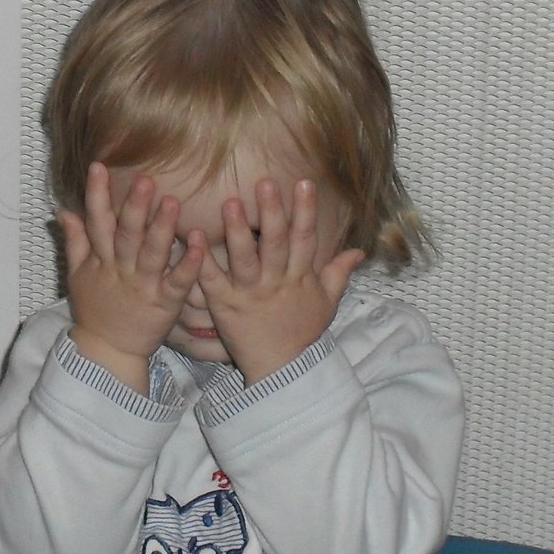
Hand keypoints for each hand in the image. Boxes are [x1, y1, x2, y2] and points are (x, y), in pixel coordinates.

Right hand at [58, 163, 206, 394]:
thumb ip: (75, 240)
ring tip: (173, 202)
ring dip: (162, 228)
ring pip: (153, 254)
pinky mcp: (166, 303)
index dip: (97, 194)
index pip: (97, 221)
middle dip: (134, 207)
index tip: (98, 166)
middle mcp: (121, 270)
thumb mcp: (77, 275)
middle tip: (145, 179)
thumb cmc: (95, 310)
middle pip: (126, 234)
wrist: (107, 353)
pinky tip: (200, 243)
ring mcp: (144, 286)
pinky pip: (178, 282)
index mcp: (101, 260)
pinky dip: (189, 264)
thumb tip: (63, 210)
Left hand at [199, 178, 364, 382]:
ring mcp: (248, 294)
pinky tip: (194, 236)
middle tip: (264, 183)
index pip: (305, 239)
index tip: (303, 182)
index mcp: (300, 278)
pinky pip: (212, 280)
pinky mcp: (224, 306)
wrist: (281, 371)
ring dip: (236, 231)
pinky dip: (203, 259)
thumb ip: (339, 273)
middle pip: (275, 244)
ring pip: (244, 259)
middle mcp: (275, 283)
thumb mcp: (326, 302)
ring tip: (230, 203)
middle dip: (271, 212)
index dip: (305, 211)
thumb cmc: (302, 333)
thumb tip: (359, 250)